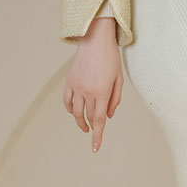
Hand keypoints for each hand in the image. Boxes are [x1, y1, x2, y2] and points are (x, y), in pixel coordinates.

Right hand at [63, 17, 122, 152]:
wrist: (95, 38)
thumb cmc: (111, 58)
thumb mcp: (119, 79)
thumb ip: (115, 100)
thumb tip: (108, 116)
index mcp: (102, 92)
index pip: (99, 121)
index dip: (97, 136)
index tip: (95, 148)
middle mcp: (88, 91)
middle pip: (88, 117)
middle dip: (92, 126)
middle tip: (95, 129)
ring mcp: (77, 86)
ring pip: (76, 112)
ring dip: (80, 122)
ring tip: (85, 126)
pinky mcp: (69, 81)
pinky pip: (67, 101)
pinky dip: (70, 110)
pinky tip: (74, 112)